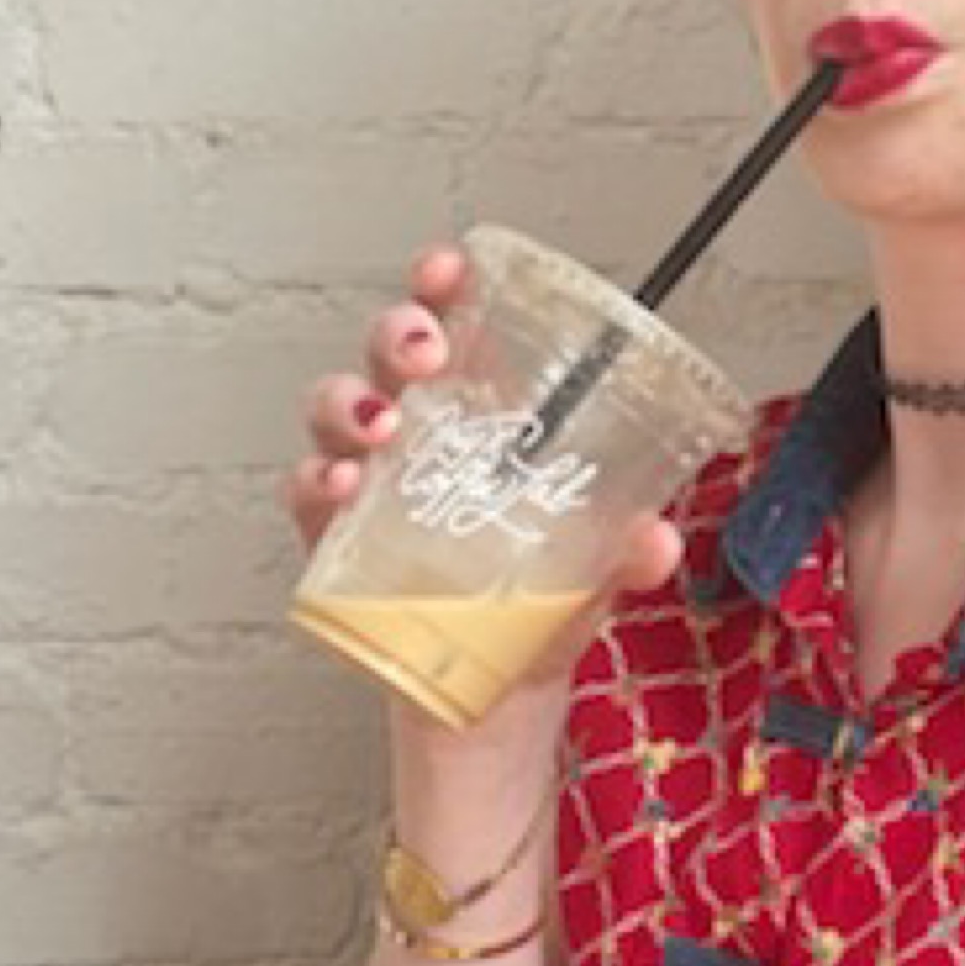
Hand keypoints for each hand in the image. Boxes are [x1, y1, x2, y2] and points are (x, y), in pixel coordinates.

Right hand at [281, 245, 686, 715]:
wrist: (493, 698)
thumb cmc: (535, 610)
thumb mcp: (595, 577)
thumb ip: (628, 556)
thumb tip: (656, 538)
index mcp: (485, 421)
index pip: (459, 330)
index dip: (445, 288)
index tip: (452, 267)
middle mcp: (423, 439)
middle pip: (390, 355)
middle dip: (399, 335)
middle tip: (427, 354)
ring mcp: (374, 486)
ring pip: (335, 411)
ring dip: (350, 403)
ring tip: (382, 425)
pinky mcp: (338, 540)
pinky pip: (309, 494)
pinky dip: (319, 482)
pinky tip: (345, 487)